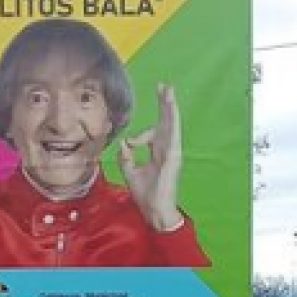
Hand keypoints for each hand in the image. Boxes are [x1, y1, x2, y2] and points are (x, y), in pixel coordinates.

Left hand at [118, 84, 183, 231]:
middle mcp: (167, 150)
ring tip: (169, 91)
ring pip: (171, 124)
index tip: (129, 144)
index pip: (153, 134)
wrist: (155, 211)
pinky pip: (173, 134)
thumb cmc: (147, 195)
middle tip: (164, 86)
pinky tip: (172, 108)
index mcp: (159, 154)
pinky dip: (172, 121)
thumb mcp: (131, 173)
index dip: (139, 136)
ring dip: (170, 107)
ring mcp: (172, 152)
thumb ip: (126, 157)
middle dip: (165, 105)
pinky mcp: (173, 156)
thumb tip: (123, 143)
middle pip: (166, 123)